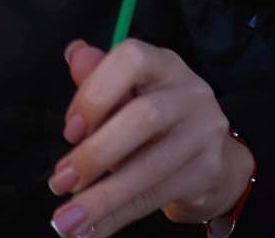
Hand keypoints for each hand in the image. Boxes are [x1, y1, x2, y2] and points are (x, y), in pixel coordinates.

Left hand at [46, 38, 254, 235]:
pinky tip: (93, 229)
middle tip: (60, 181)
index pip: (131, 60)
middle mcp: (190, 92)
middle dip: (95, 154)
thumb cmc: (158, 119)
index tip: (69, 130)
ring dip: (102, 198)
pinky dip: (118, 217)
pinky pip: (156, 197)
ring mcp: (204, 132)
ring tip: (68, 219)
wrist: (214, 156)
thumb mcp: (129, 92)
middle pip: (142, 119)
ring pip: (150, 167)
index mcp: (163, 64)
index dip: (96, 92)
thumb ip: (100, 76)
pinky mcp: (207, 172)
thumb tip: (74, 54)